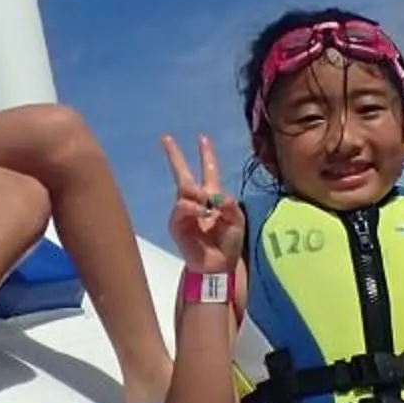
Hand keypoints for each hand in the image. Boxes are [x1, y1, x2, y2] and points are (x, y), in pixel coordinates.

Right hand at [159, 133, 245, 274]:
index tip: (202, 138)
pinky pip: (182, 207)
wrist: (218, 265)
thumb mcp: (237, 220)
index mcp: (213, 196)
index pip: (208, 170)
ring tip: (207, 209)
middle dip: (175, 155)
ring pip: (185, 190)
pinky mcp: (177, 224)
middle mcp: (196, 200)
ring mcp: (184, 212)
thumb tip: (211, 194)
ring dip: (196, 195)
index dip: (206, 154)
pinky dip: (192, 208)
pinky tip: (201, 214)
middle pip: (182, 173)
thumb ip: (229, 204)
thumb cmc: (229, 242)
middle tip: (166, 138)